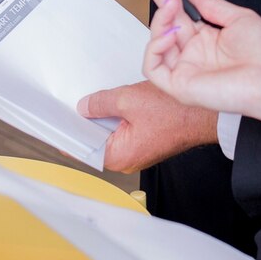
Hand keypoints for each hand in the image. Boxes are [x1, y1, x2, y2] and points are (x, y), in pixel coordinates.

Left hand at [78, 81, 218, 172]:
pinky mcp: (146, 141)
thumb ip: (101, 104)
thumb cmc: (177, 112)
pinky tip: (115, 102)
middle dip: (85, 122)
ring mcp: (137, 151)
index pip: (82, 149)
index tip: (54, 123)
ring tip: (94, 101)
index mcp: (119, 156)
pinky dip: (118, 116)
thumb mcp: (129, 100)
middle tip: (71, 104)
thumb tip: (84, 107)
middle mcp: (127, 159)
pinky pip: (124, 129)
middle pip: (95, 140)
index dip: (67, 133)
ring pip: (110, 133)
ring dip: (104, 117)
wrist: (207, 113)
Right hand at [140, 0, 260, 163]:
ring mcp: (185, 71)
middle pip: (164, 22)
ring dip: (160, 18)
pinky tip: (170, 34)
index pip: (178, 13)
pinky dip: (154, 48)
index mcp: (205, 40)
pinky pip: (152, 68)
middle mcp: (192, 55)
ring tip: (171, 2)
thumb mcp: (238, 18)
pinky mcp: (180, 87)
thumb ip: (211, 5)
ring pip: (156, 42)